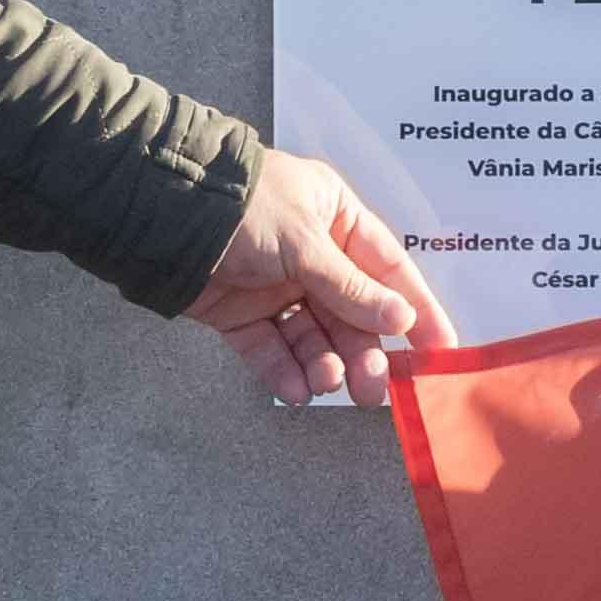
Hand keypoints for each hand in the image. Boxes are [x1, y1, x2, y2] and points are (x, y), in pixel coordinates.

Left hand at [189, 148, 457, 406]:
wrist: (160, 214)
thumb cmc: (242, 209)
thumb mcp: (304, 242)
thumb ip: (350, 287)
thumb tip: (402, 319)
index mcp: (335, 217)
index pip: (388, 268)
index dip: (415, 308)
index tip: (440, 350)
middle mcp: (311, 253)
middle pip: (351, 312)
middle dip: (364, 351)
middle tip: (374, 391)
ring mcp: (275, 286)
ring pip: (312, 335)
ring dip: (325, 363)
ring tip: (327, 382)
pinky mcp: (240, 314)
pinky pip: (271, 348)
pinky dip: (283, 371)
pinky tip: (294, 390)